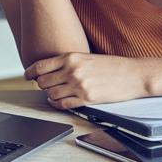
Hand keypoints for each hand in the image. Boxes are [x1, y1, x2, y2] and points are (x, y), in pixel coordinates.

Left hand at [24, 52, 148, 108]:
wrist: (134, 74)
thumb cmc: (113, 66)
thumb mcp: (87, 57)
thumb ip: (70, 62)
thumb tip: (52, 70)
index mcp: (71, 57)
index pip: (41, 65)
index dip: (30, 72)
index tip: (27, 76)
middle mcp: (72, 70)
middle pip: (43, 81)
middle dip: (42, 85)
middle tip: (45, 86)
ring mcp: (79, 85)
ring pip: (51, 94)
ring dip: (50, 95)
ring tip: (54, 94)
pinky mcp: (87, 99)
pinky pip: (63, 104)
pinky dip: (58, 104)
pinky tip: (60, 102)